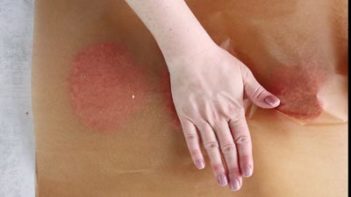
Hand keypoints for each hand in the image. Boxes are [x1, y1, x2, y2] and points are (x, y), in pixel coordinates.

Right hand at [168, 45, 279, 190]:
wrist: (191, 55)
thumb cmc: (218, 62)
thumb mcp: (243, 74)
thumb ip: (258, 92)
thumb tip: (275, 102)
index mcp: (233, 107)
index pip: (241, 138)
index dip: (245, 156)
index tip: (247, 172)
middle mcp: (217, 116)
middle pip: (226, 147)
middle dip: (232, 167)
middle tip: (234, 185)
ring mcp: (200, 117)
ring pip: (210, 146)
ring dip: (216, 165)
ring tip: (221, 180)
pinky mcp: (185, 115)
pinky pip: (190, 137)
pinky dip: (195, 151)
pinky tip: (200, 164)